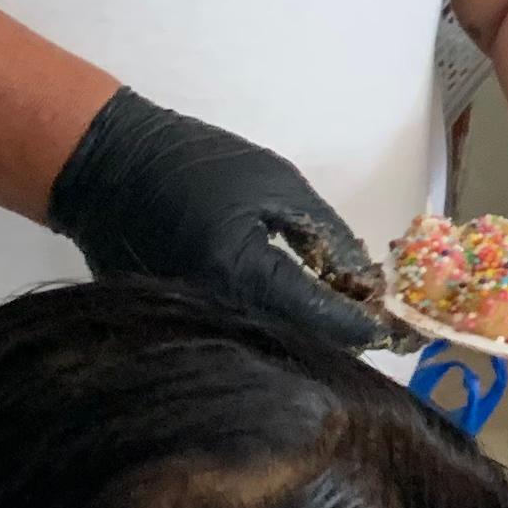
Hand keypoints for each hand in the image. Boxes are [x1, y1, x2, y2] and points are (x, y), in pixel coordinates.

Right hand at [43, 87, 385, 353]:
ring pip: (274, 344)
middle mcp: (221, 312)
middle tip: (380, 321)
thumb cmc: (194, 163)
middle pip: (301, 343)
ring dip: (313, 334)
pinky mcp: (184, 324)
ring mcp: (199, 323)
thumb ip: (327, 234)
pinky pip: (245, 335)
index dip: (367, 324)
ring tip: (346, 312)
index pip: (324, 319)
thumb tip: (367, 279)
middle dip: (343, 334)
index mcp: (244, 274)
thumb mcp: (275, 183)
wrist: (106, 168)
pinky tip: (301, 311)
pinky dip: (278, 327)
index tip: (400, 326)